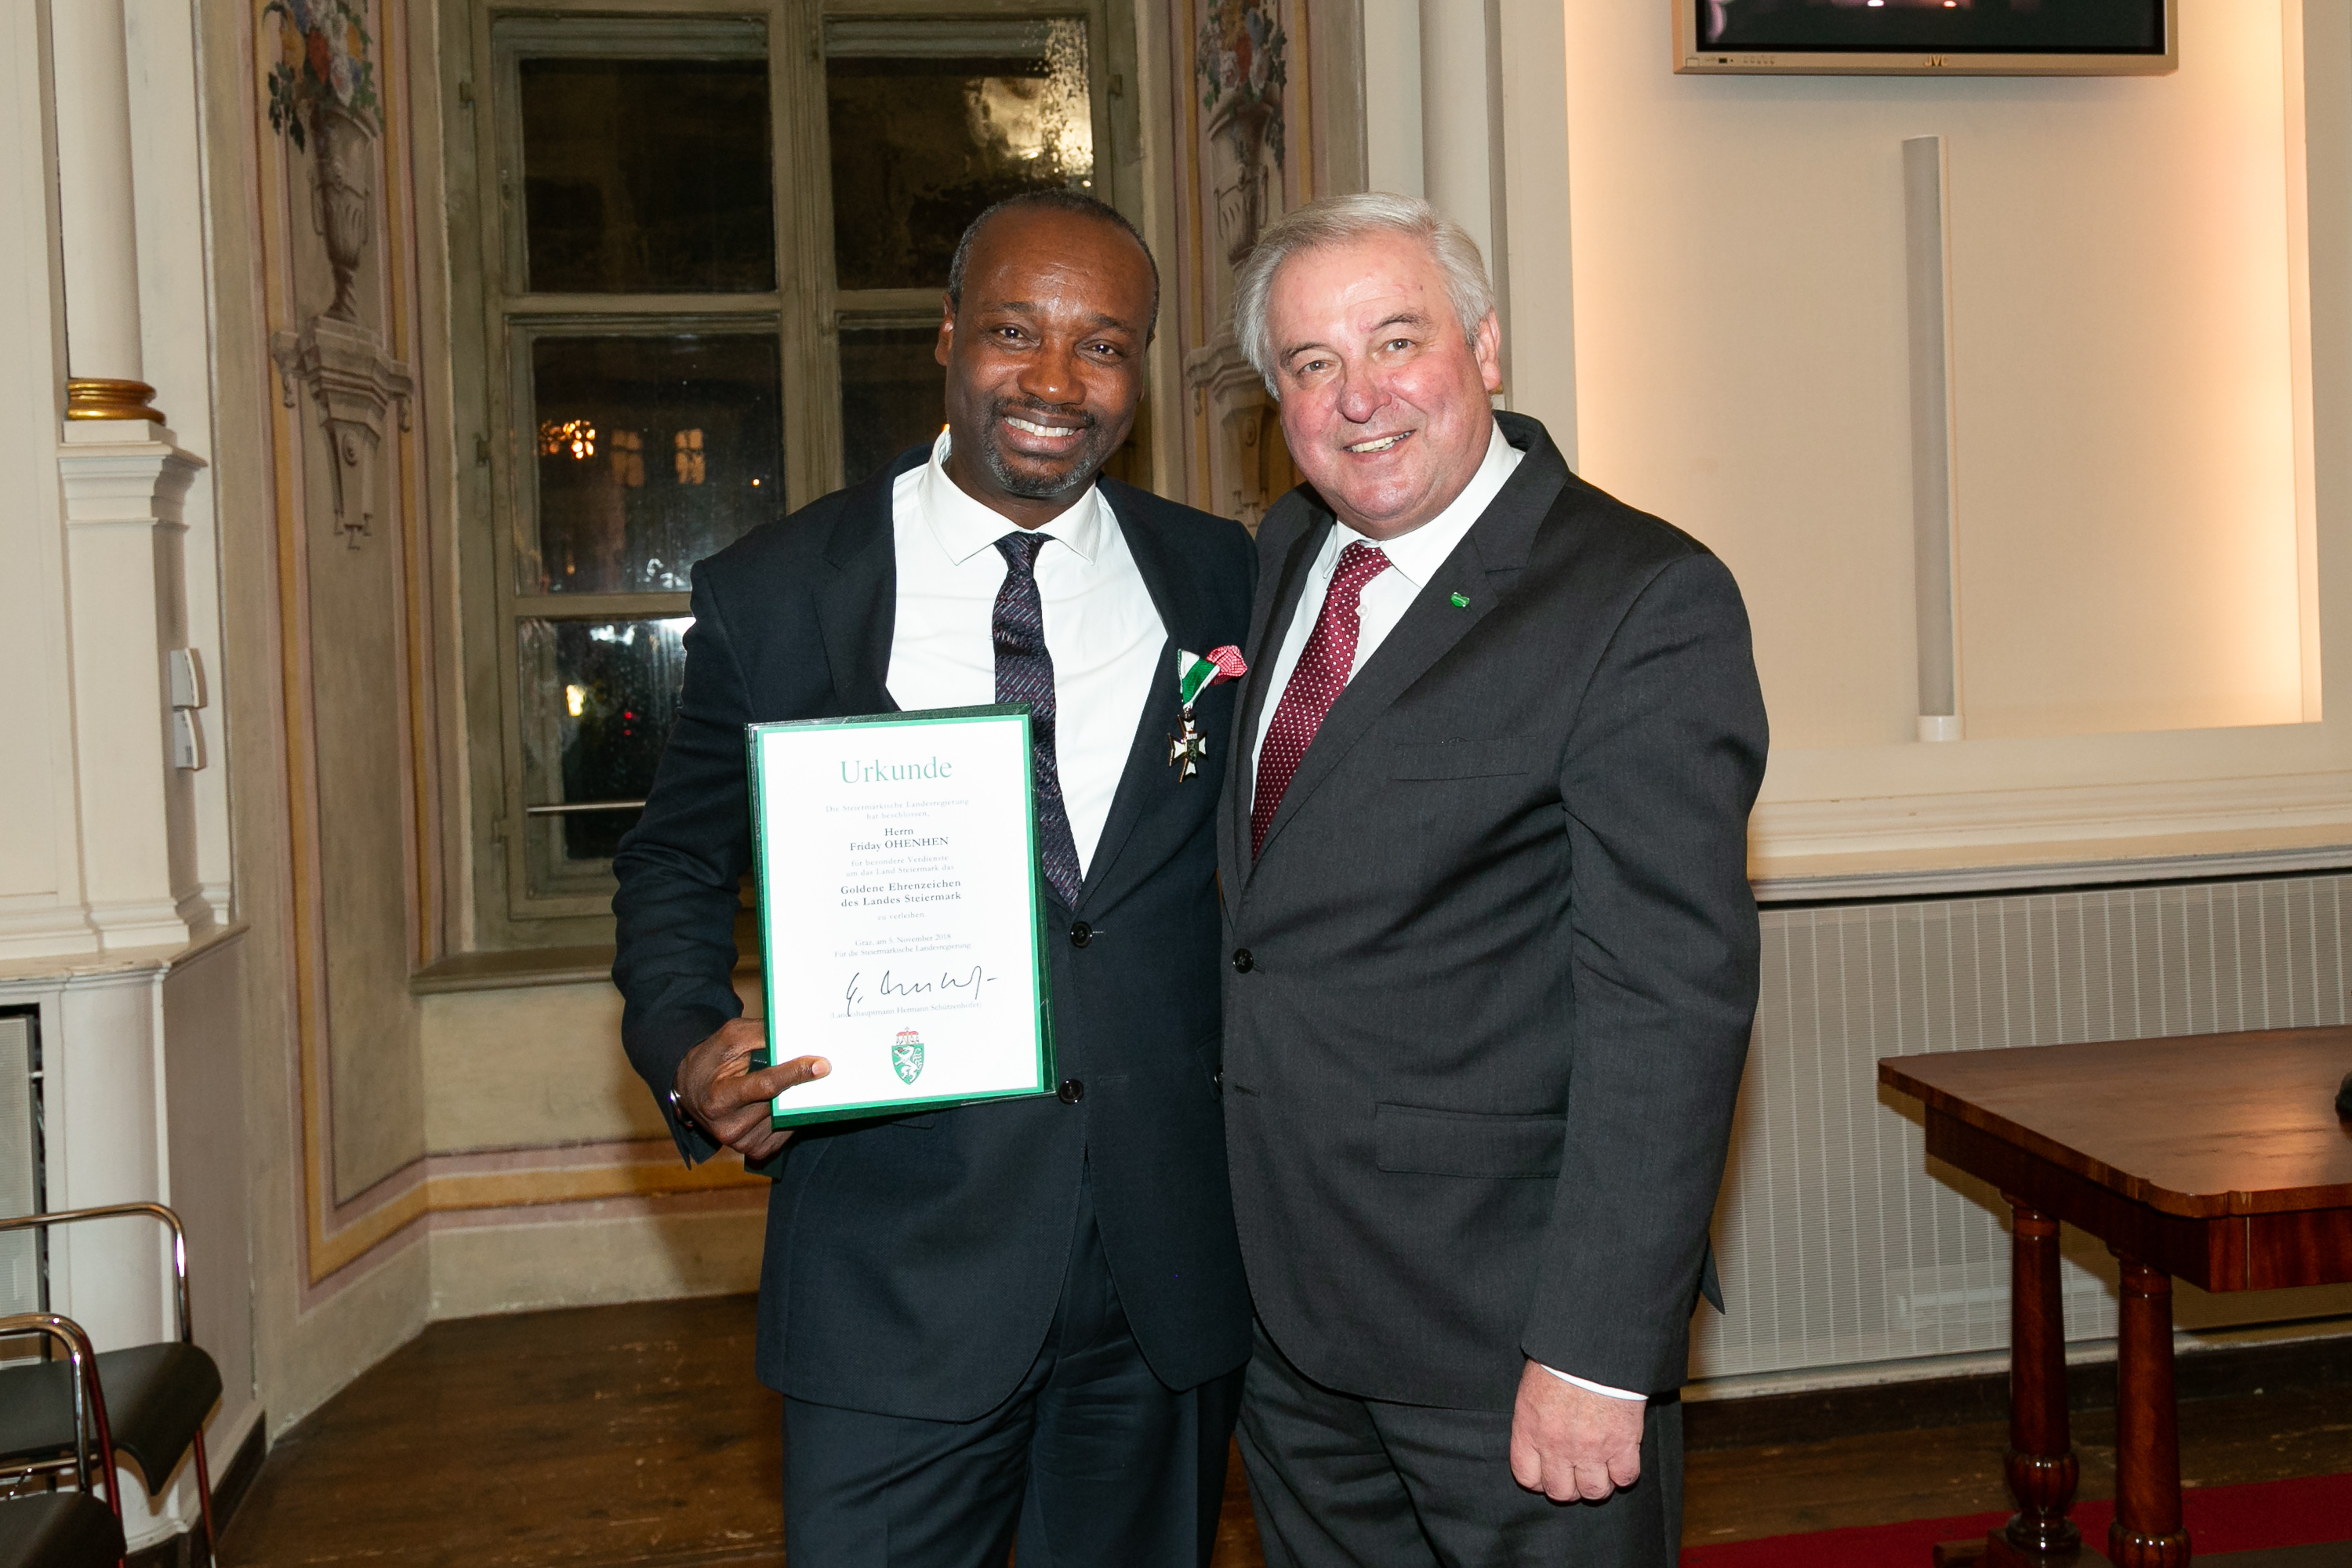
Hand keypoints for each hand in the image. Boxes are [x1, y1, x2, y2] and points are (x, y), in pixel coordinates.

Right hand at [672, 1018, 828, 1164]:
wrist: (692, 1091)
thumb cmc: (712, 1060)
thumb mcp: (731, 1038)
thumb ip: (762, 1035)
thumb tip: (798, 1037)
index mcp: (719, 1098)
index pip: (766, 1086)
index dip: (794, 1073)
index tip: (821, 1065)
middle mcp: (729, 1127)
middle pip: (780, 1103)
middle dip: (800, 1084)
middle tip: (819, 1066)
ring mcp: (743, 1143)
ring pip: (788, 1118)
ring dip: (798, 1100)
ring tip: (795, 1082)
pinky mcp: (756, 1151)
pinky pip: (788, 1131)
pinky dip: (792, 1114)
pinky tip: (785, 1101)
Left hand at [1508, 1360, 1644, 1502]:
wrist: (1593, 1346)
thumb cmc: (1559, 1357)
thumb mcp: (1532, 1387)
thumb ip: (1534, 1419)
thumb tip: (1539, 1433)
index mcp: (1530, 1430)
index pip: (1527, 1477)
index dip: (1538, 1481)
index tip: (1547, 1475)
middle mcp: (1557, 1446)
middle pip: (1561, 1491)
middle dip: (1569, 1487)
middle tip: (1577, 1474)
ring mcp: (1590, 1449)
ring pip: (1594, 1492)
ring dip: (1598, 1485)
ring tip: (1601, 1471)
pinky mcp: (1622, 1444)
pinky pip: (1625, 1477)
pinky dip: (1624, 1474)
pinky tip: (1621, 1461)